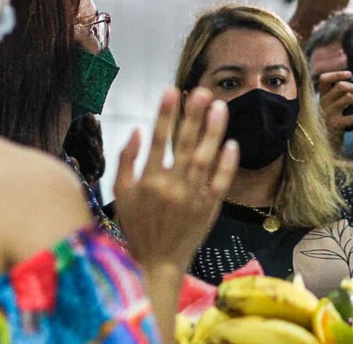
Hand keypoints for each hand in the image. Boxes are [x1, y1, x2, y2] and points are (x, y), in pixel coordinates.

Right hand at [115, 88, 238, 273]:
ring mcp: (193, 197)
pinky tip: (231, 143)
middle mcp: (172, 187)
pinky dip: (227, 163)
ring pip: (205, 159)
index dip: (165, 115)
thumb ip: (126, 160)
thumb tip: (137, 130)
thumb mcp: (121, 194)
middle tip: (201, 91)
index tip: (171, 91)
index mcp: (148, 181)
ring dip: (213, 132)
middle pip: (184, 145)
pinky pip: (221, 182)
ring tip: (219, 107)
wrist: (158, 262)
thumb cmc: (137, 225)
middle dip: (193, 116)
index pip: (157, 141)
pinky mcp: (210, 207)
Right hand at [318, 71, 352, 142]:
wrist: (323, 143)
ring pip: (347, 97)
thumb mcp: (330, 107)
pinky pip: (351, 117)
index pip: (324, 79)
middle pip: (341, 86)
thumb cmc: (330, 123)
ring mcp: (329, 113)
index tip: (350, 74)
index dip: (337, 74)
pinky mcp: (334, 124)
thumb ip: (337, 96)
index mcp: (322, 96)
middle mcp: (323, 102)